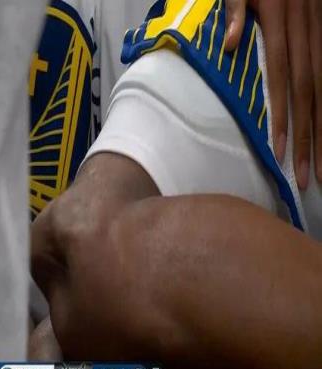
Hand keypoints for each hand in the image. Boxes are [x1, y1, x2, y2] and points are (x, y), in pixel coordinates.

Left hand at [225, 0, 321, 189]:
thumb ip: (236, 10)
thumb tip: (231, 46)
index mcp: (283, 22)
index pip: (283, 80)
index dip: (283, 116)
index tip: (281, 152)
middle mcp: (308, 32)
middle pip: (310, 93)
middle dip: (310, 138)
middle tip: (308, 176)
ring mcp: (320, 33)